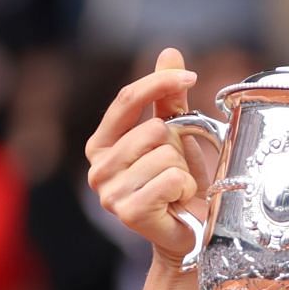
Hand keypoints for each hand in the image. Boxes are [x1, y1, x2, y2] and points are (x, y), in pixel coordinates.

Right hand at [84, 48, 206, 264]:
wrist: (186, 236)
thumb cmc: (178, 186)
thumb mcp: (175, 138)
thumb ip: (168, 100)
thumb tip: (169, 53)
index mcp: (101, 144)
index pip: (126, 100)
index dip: (158, 83)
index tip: (190, 77)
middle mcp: (97, 167)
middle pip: (153, 130)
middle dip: (178, 148)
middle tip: (177, 171)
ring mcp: (109, 192)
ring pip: (164, 155)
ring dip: (183, 172)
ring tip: (176, 190)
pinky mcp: (127, 211)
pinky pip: (171, 179)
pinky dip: (184, 189)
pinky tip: (176, 203)